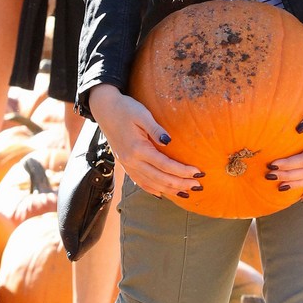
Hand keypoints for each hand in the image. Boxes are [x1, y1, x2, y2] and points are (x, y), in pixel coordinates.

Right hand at [88, 84, 203, 200]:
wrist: (105, 110)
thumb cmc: (126, 108)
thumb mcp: (142, 114)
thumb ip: (155, 129)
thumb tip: (169, 141)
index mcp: (138, 148)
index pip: (165, 165)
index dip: (182, 171)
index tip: (198, 172)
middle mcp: (131, 161)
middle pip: (160, 178)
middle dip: (180, 184)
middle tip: (198, 186)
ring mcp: (127, 165)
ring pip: (151, 184)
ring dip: (169, 190)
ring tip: (186, 193)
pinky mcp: (125, 164)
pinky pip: (140, 182)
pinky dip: (152, 190)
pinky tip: (162, 194)